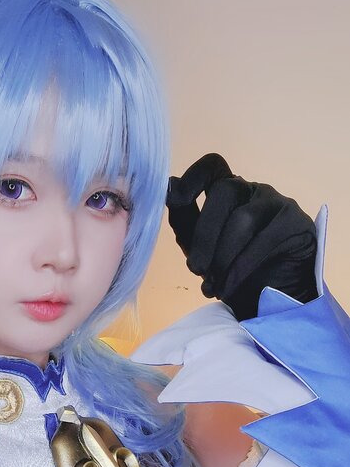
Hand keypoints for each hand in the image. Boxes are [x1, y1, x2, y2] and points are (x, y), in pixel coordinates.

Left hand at [166, 153, 317, 319]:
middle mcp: (253, 191)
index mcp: (229, 192)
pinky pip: (265, 240)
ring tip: (213, 286)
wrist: (273, 300)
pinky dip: (241, 268)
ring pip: (243, 219)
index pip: (212, 166)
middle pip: (225, 191)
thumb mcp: (201, 249)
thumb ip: (186, 221)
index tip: (176, 199)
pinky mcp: (296, 224)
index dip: (193, 178)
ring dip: (222, 257)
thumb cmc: (235, 271)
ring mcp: (278, 203)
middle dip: (204, 234)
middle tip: (195, 269)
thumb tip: (170, 186)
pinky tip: (230, 287)